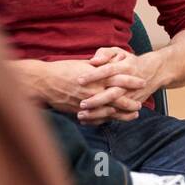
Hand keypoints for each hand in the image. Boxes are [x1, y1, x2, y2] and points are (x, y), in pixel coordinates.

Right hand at [20, 58, 144, 121]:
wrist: (42, 82)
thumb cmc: (61, 69)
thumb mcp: (82, 64)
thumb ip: (96, 67)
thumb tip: (107, 65)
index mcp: (96, 76)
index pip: (119, 78)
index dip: (132, 80)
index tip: (142, 81)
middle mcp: (94, 90)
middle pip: (118, 97)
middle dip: (131, 101)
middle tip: (141, 104)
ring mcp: (87, 102)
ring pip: (110, 110)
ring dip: (123, 113)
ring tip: (133, 114)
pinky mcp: (80, 110)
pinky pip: (96, 117)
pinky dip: (107, 119)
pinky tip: (114, 120)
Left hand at [74, 46, 163, 123]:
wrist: (154, 72)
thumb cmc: (130, 62)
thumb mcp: (119, 52)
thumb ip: (105, 53)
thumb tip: (93, 61)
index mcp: (124, 68)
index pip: (108, 71)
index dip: (94, 75)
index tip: (79, 80)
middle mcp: (128, 84)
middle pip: (112, 93)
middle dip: (97, 100)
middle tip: (81, 104)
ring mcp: (131, 96)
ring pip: (115, 107)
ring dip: (98, 113)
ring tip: (81, 115)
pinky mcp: (131, 105)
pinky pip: (117, 115)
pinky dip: (103, 119)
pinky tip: (88, 121)